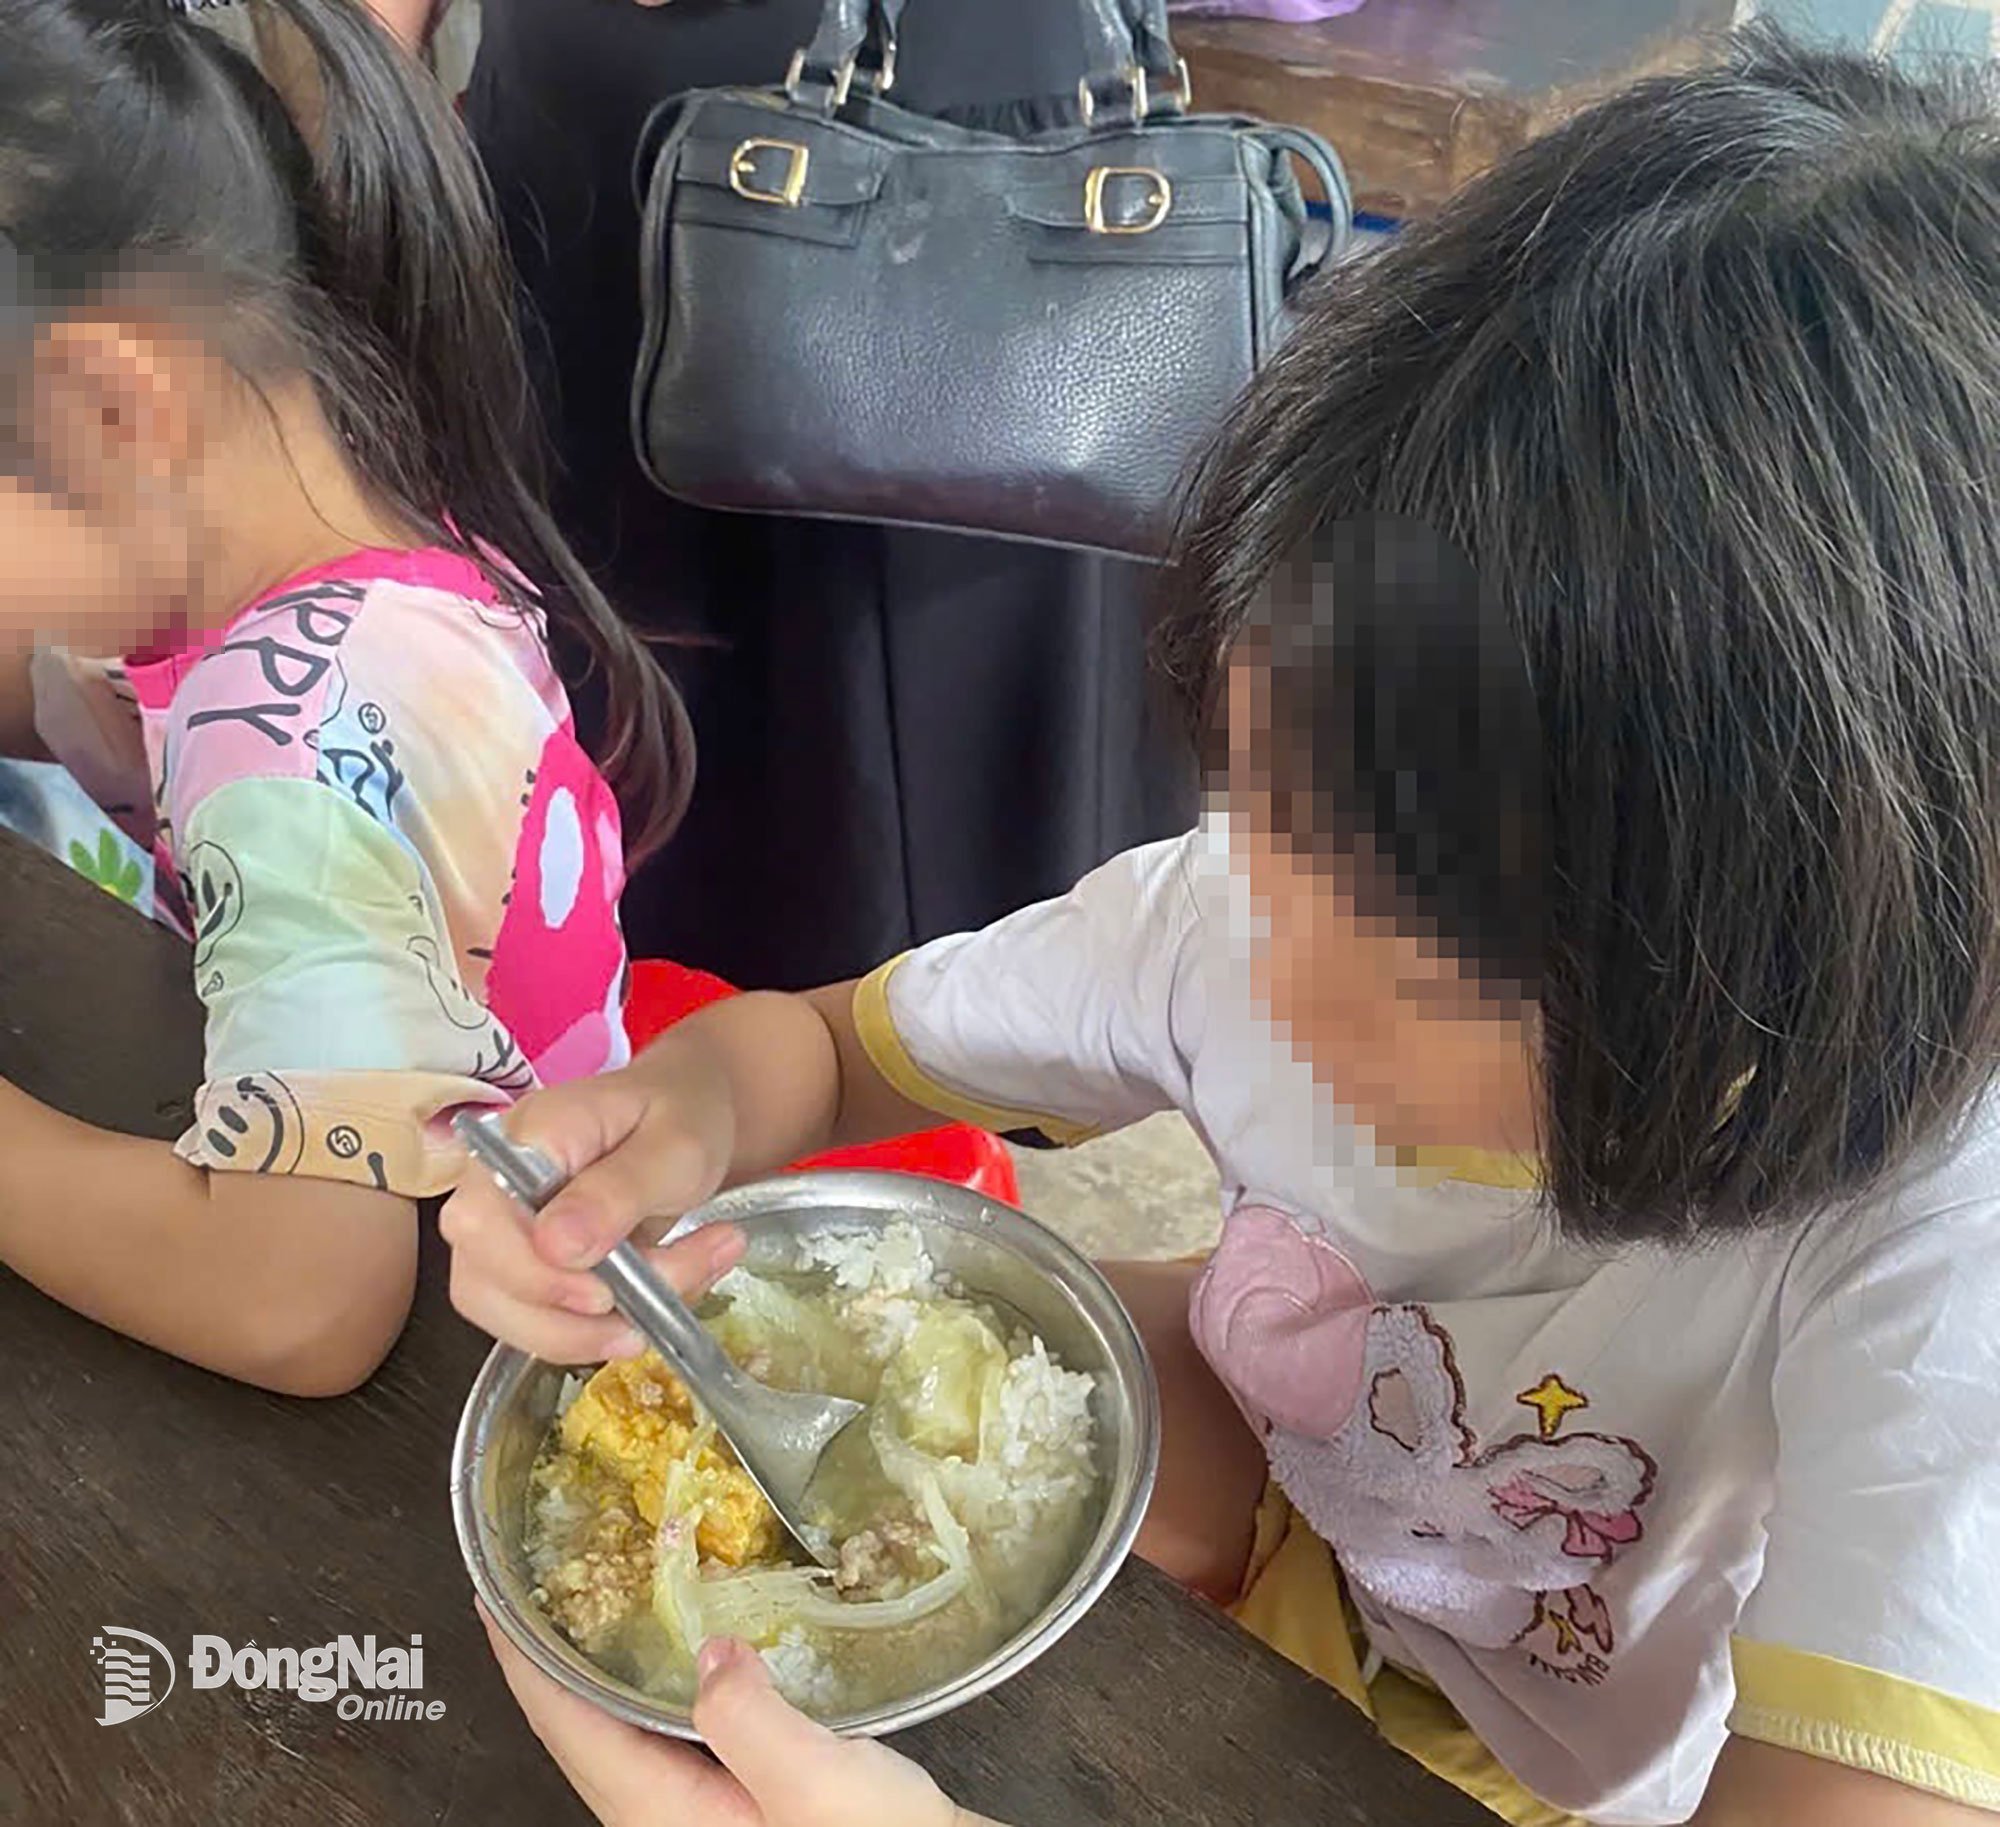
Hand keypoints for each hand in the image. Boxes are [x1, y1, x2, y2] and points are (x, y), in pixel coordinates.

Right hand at [440, 1054, 739, 1360]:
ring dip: (599, 1332)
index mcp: (523, 1139)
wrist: (691, 1117)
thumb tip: (556, 1247)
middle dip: (581, 1317)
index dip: (536, 1275)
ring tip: (681, 1292)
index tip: (607, 1292)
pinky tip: (663, 1299)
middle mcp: (493, 1188)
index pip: (481, 1223)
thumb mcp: (674, 1147)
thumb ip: (616, 1191)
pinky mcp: (526, 1270)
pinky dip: (605, 1331)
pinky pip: (545, 1325)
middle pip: (485, 1283)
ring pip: (513, 1318)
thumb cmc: (681, 1116)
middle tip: (670, 1291)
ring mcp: (502, 1234)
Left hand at [480, 1608, 979, 1826]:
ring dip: (598, 1666)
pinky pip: (664, 1736)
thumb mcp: (821, 1785)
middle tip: (536, 1578)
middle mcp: (663, 1821)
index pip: (563, 1724)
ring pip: (620, 1733)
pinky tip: (684, 1652)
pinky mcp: (733, 1805)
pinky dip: (650, 1685)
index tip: (492, 1595)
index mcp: (661, 1816)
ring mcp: (696, 1817)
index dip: (521, 1657)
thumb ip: (751, 1718)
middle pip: (578, 1730)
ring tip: (594, 1599)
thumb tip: (708, 1651)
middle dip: (549, 1654)